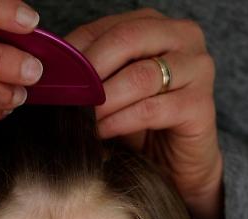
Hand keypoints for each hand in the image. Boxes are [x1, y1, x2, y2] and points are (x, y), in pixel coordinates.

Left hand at [66, 9, 223, 218]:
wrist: (177, 164)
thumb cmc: (139, 124)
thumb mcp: (110, 90)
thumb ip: (87, 72)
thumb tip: (45, 69)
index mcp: (157, 24)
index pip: (108, 27)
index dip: (74, 50)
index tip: (47, 75)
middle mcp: (184, 37)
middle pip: (127, 39)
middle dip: (89, 69)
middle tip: (62, 95)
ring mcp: (198, 69)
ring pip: (140, 76)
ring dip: (103, 100)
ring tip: (79, 118)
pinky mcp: (201, 105)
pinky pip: (152, 109)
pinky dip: (120, 121)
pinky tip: (101, 132)